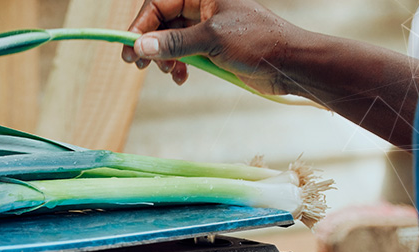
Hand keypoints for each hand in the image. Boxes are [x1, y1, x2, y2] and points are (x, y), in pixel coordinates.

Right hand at [120, 0, 304, 93]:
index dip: (141, 25)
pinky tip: (182, 77)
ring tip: (169, 72)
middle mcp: (202, 8)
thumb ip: (174, 42)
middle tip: (138, 64)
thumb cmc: (258, 41)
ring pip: (171, 41)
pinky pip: (185, 54)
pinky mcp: (213, 48)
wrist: (290, 63)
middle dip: (150, 43)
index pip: (159, 3)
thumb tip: (141, 45)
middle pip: (162, 22)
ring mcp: (207, 28)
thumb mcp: (212, 39)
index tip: (129, 46)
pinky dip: (179, 65)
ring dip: (165, 58)